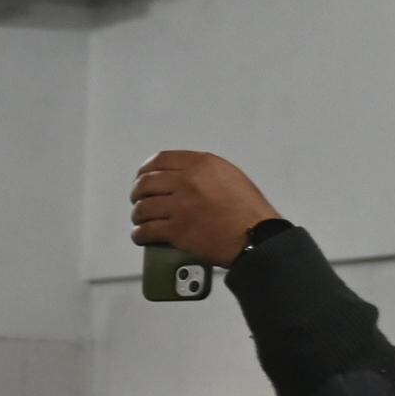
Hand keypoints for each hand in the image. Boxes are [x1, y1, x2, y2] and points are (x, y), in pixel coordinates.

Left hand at [130, 151, 281, 269]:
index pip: (160, 160)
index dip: (145, 171)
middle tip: (139, 201)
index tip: (142, 178)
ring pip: (142, 208)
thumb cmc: (247, 209)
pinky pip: (145, 231)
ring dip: (138, 216)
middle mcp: (187, 181)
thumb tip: (178, 176)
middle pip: (145, 183)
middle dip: (137, 194)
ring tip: (142, 220)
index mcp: (201, 164)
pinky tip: (142, 236)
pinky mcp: (176, 230)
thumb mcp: (228, 175)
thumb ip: (202, 171)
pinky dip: (139, 234)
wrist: (256, 235)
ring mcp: (180, 206)